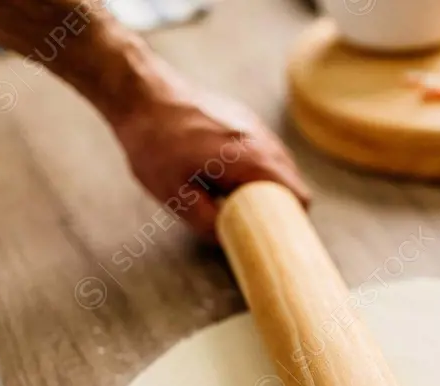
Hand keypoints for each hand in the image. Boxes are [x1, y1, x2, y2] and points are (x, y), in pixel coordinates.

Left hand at [112, 84, 310, 237]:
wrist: (141, 93)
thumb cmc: (154, 142)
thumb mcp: (174, 195)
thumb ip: (208, 222)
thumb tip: (230, 238)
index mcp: (250, 160)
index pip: (298, 195)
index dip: (293, 219)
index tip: (278, 233)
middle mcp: (261, 140)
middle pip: (293, 181)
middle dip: (280, 205)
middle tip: (254, 221)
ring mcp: (255, 126)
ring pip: (281, 165)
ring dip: (268, 185)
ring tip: (238, 198)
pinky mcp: (245, 119)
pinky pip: (266, 150)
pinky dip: (258, 168)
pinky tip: (229, 175)